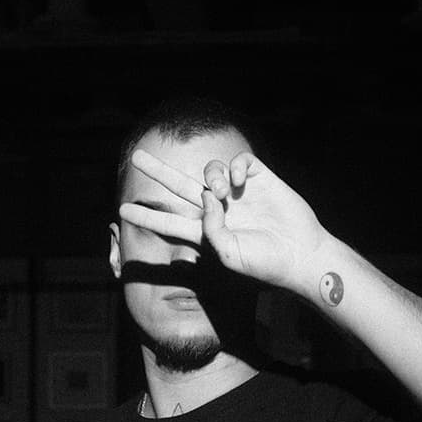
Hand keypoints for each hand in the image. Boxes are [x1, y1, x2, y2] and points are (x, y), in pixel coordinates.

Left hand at [123, 145, 327, 293]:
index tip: (122, 211)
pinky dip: (234, 167)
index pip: (169, 222)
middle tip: (136, 157)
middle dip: (158, 171)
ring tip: (223, 192)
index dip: (148, 216)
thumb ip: (210, 229)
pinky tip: (240, 183)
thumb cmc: (264, 264)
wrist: (299, 254)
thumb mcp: (227, 255)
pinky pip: (238, 161)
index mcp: (206, 232)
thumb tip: (205, 196)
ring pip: (209, 171)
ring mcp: (237, 193)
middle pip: (179, 186)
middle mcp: (218, 209)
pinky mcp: (257, 179)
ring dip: (211, 176)